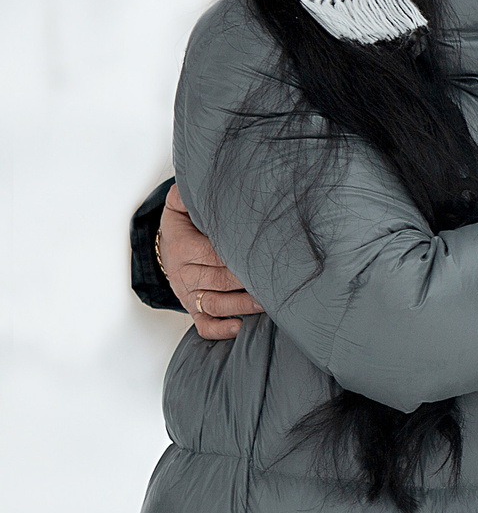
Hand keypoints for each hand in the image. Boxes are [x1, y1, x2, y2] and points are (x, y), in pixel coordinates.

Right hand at [159, 185, 264, 340]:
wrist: (166, 245)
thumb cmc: (183, 223)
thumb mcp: (180, 205)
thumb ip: (187, 194)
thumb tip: (198, 183)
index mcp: (183, 248)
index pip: (213, 255)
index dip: (236, 256)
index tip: (261, 254)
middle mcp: (185, 274)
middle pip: (219, 280)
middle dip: (247, 281)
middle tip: (275, 280)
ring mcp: (189, 293)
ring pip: (214, 304)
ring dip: (240, 306)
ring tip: (266, 303)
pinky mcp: (193, 307)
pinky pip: (203, 323)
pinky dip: (218, 329)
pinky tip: (238, 328)